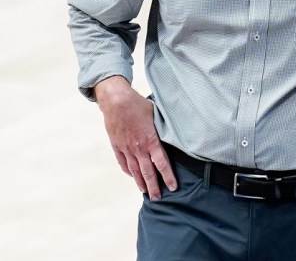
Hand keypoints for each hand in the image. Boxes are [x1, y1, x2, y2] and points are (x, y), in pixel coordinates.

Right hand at [95, 76, 175, 199]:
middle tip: (158, 198)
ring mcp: (126, 148)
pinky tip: (132, 176)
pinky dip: (128, 171)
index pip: (162, 164)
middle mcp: (139, 148)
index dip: (168, 177)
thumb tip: (174, 136)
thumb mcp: (157, 117)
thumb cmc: (139, 106)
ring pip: (134, 171)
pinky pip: (123, 162)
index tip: (173, 187)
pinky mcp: (117, 146)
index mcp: (151, 141)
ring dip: (140, 183)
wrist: (117, 101)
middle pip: (148, 173)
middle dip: (154, 187)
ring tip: (145, 192)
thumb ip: (163, 130)